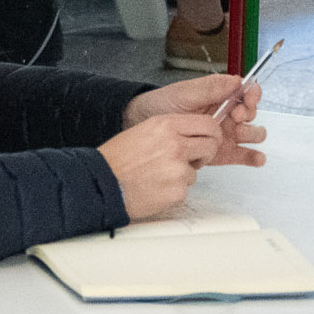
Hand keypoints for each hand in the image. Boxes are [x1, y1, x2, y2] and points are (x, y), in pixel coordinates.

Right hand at [98, 115, 224, 219]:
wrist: (102, 183)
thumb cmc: (117, 160)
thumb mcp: (142, 132)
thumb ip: (169, 131)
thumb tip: (193, 135)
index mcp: (165, 125)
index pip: (208, 124)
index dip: (212, 133)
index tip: (209, 139)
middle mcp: (175, 144)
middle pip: (211, 145)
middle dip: (204, 154)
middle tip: (190, 159)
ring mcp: (178, 168)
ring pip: (197, 170)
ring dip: (183, 174)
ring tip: (158, 175)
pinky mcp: (178, 190)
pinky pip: (185, 189)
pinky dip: (173, 190)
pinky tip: (155, 186)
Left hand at [125, 74, 265, 167]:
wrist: (142, 124)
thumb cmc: (163, 104)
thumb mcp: (184, 92)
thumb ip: (210, 88)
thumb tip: (237, 80)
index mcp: (220, 97)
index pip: (246, 94)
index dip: (251, 96)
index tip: (246, 99)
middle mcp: (227, 115)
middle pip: (251, 114)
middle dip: (248, 114)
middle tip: (235, 117)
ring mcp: (226, 134)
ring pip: (252, 134)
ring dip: (252, 133)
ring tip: (238, 133)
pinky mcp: (222, 153)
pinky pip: (244, 155)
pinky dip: (253, 157)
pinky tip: (256, 157)